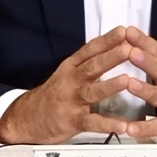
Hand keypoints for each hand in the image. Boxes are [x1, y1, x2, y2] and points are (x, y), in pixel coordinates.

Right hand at [0, 26, 132, 143]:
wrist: (27, 118)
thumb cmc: (54, 93)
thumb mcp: (67, 72)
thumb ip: (88, 62)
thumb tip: (116, 48)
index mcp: (71, 67)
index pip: (90, 50)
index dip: (107, 40)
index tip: (123, 31)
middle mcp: (71, 80)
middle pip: (92, 67)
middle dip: (111, 57)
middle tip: (129, 49)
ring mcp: (71, 100)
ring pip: (92, 92)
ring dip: (110, 86)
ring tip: (127, 80)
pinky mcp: (72, 121)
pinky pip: (92, 122)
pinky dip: (107, 124)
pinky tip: (123, 126)